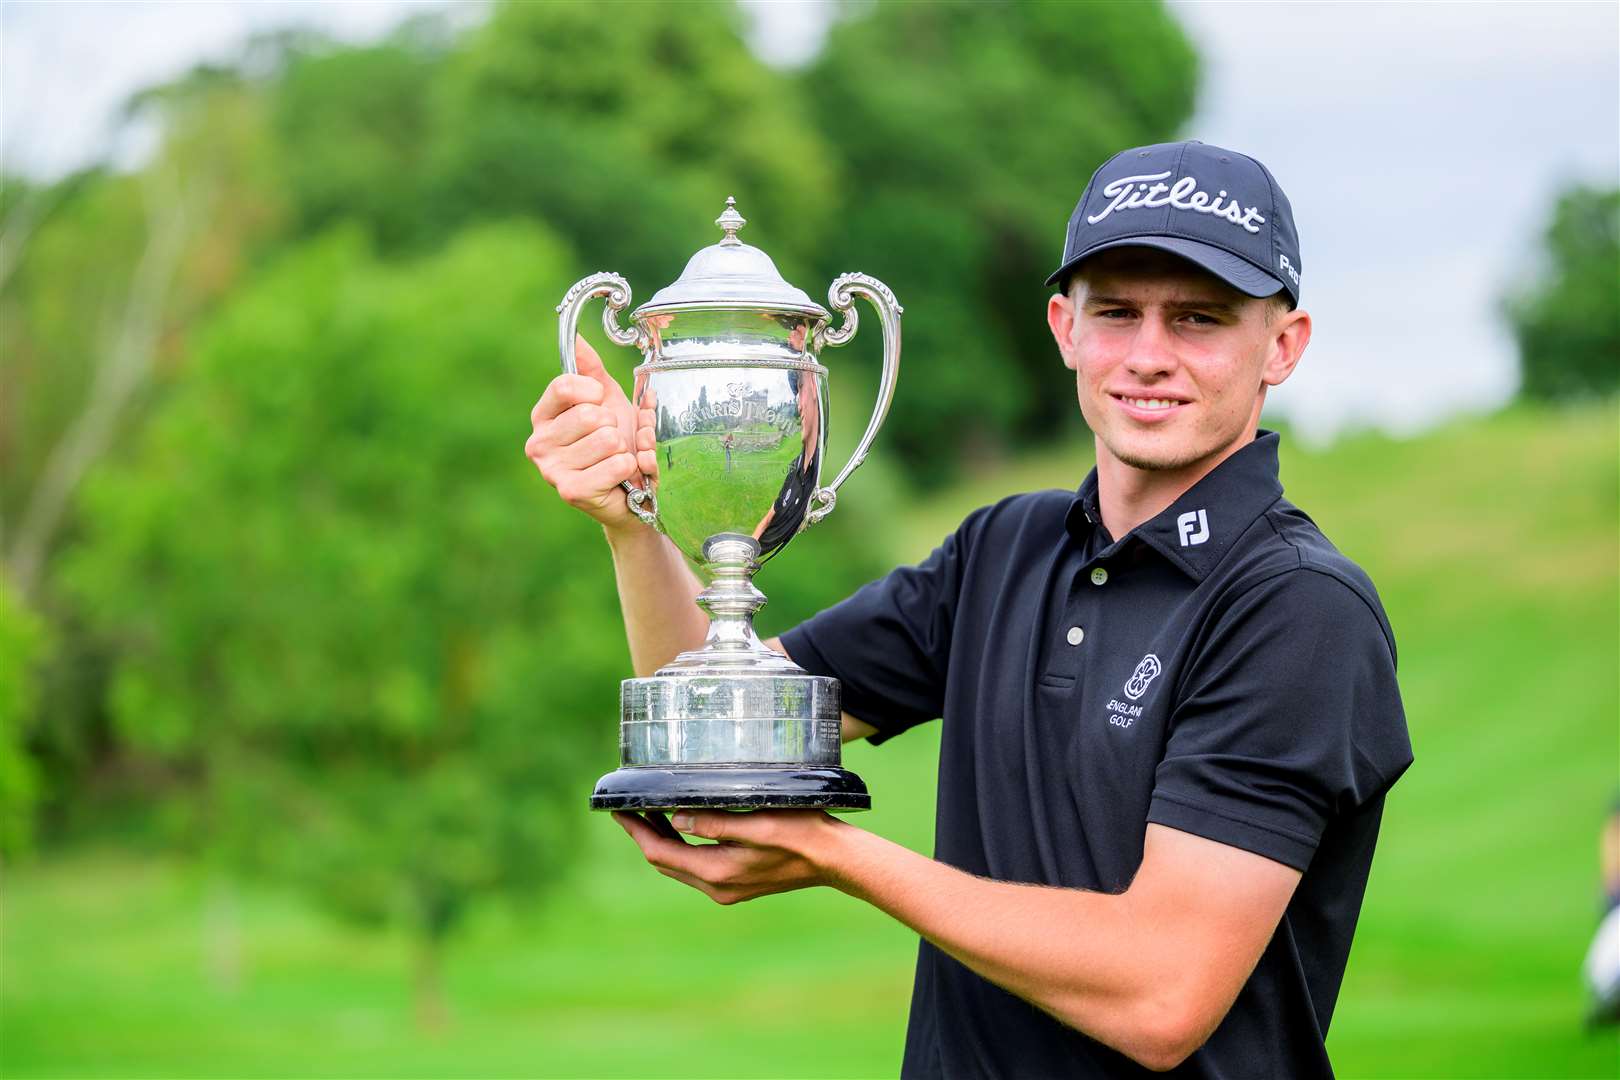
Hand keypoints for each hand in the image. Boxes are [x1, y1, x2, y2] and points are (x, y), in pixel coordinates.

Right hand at [526, 335, 657, 529]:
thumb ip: (590, 369)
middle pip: (589, 415)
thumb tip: (577, 337)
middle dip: (614, 426)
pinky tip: (621, 477)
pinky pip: (616, 464)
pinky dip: (629, 468)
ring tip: (617, 459)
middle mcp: (539, 442)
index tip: (600, 402)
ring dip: (624, 449)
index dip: (592, 392)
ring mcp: (552, 470)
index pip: (564, 386)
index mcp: (543, 416)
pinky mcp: (571, 492)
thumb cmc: (617, 443)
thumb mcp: (607, 399)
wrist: (633, 489)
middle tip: (613, 441)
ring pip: (607, 440)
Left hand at [612, 808, 842, 904]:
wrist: (834, 859)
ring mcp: (727, 889)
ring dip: (663, 840)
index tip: (618, 810)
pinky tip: (684, 825)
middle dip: (645, 834)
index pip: (660, 853)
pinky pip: (696, 867)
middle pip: (665, 862)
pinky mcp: (737, 884)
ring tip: (651, 811)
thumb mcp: (756, 821)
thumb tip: (676, 817)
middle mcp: (717, 887)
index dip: (636, 831)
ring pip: (679, 866)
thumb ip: (715, 821)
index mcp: (717, 872)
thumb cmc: (801, 833)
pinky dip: (682, 846)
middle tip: (630, 806)